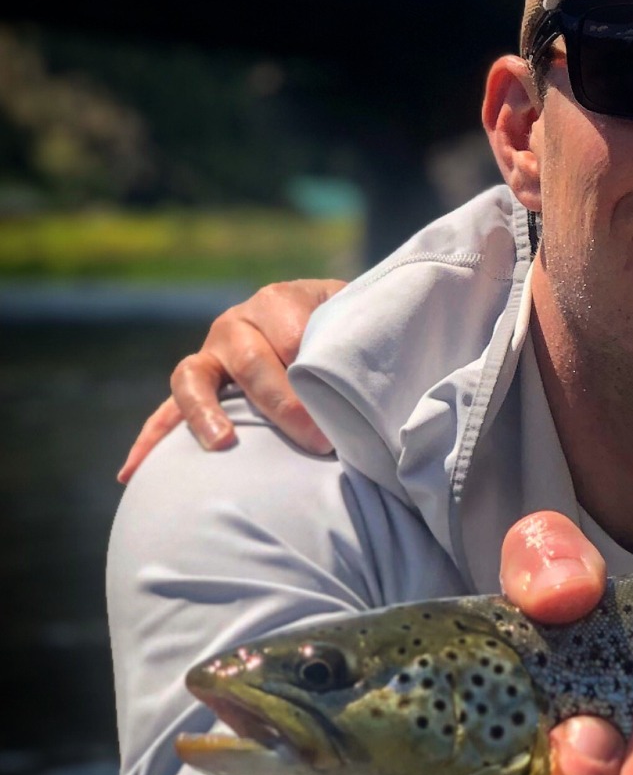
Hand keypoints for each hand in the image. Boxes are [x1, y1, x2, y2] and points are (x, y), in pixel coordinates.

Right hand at [117, 278, 346, 482]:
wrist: (328, 321)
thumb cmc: (348, 329)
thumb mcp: (356, 320)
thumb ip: (354, 337)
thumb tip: (359, 374)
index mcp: (278, 301)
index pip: (290, 337)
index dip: (314, 376)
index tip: (340, 410)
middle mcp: (236, 323)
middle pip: (250, 362)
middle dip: (283, 405)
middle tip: (318, 441)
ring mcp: (211, 355)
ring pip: (193, 380)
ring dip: (204, 413)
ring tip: (222, 444)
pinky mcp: (198, 386)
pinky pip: (167, 412)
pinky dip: (151, 440)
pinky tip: (132, 473)